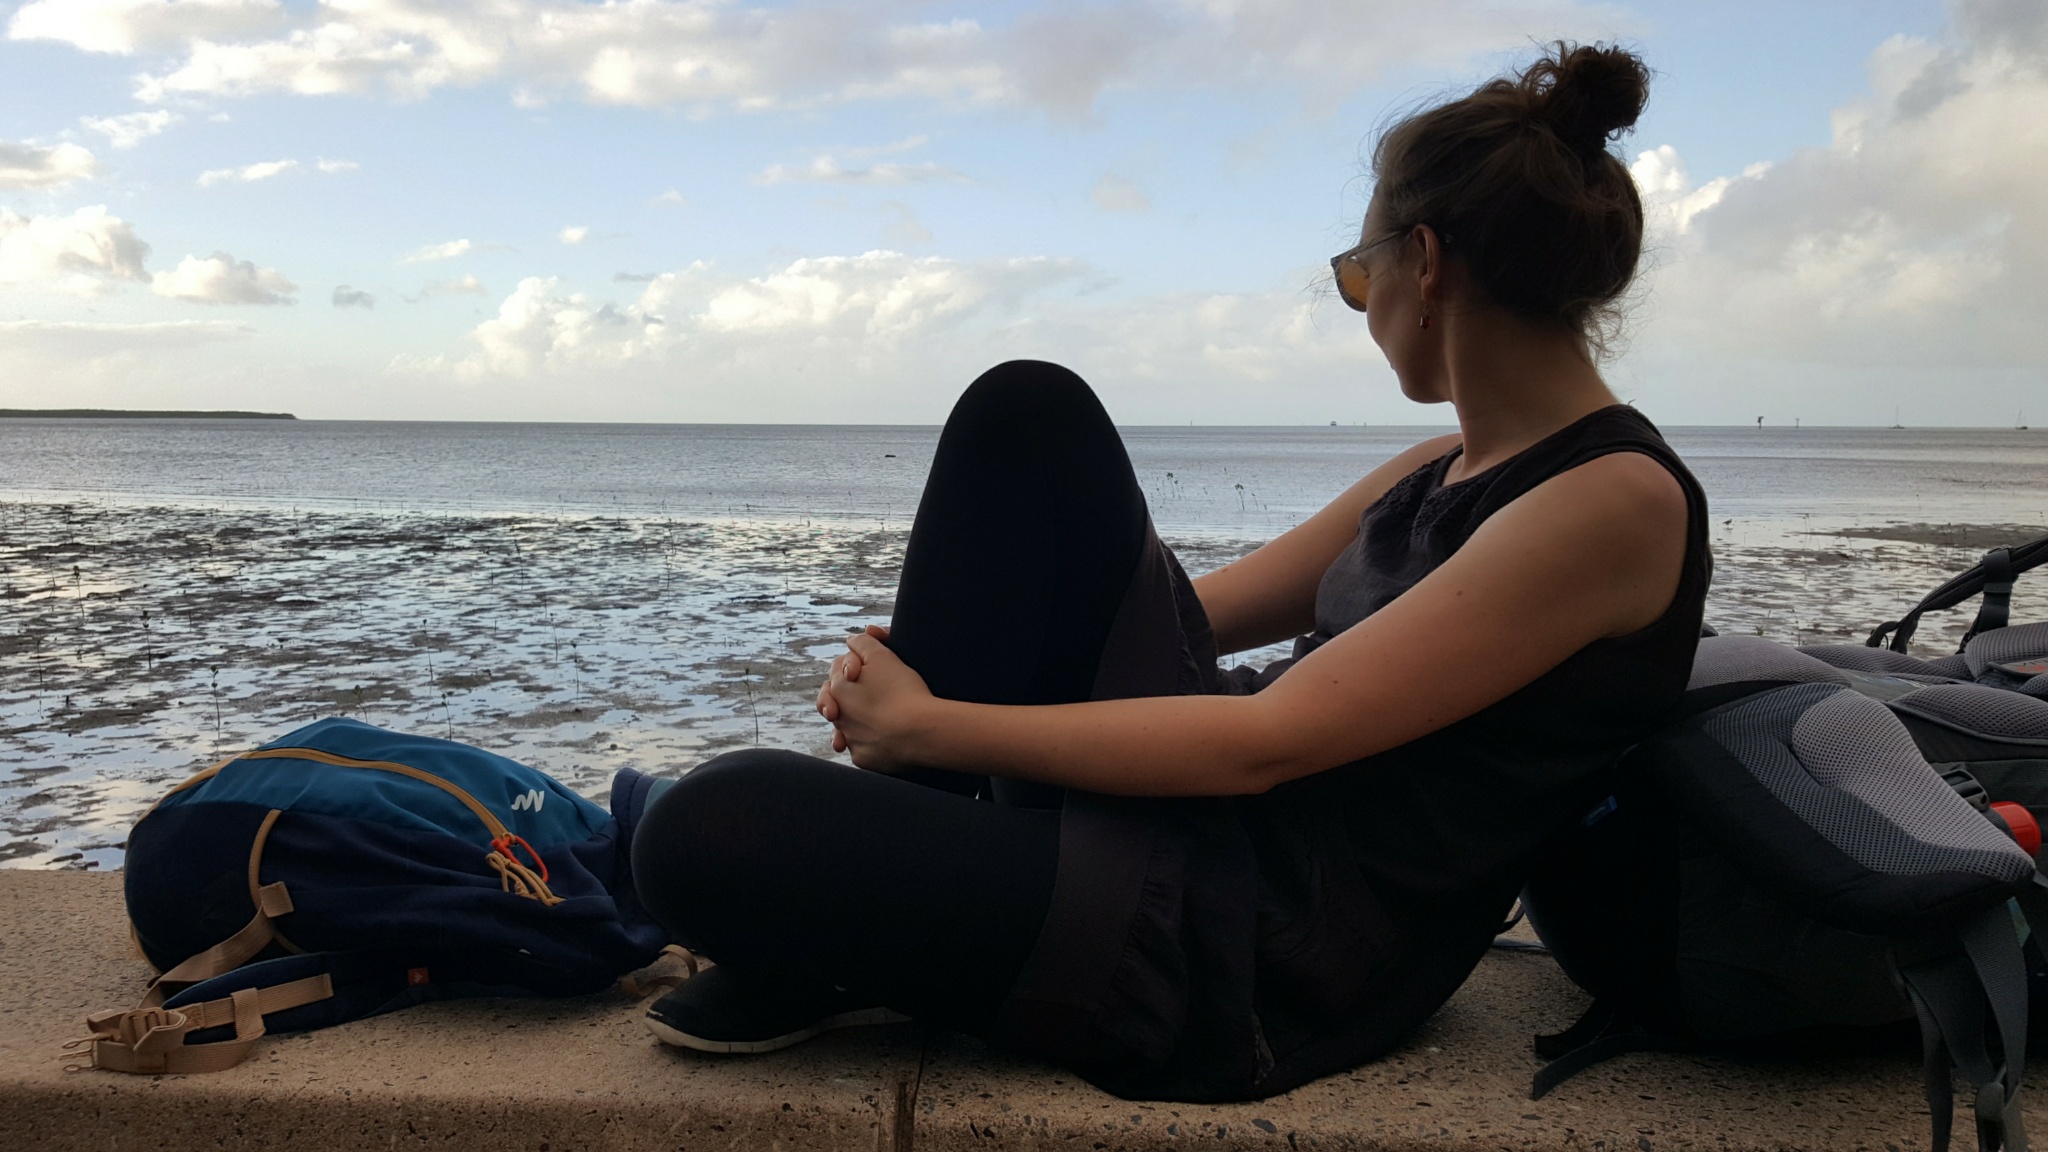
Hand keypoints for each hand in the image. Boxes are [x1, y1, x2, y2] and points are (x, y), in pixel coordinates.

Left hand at [815, 625, 936, 771]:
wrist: (920, 731)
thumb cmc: (903, 690)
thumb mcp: (883, 656)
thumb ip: (864, 643)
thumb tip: (852, 639)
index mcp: (836, 688)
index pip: (837, 671)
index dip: (852, 666)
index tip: (867, 669)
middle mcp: (837, 715)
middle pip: (836, 699)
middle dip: (846, 694)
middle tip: (866, 693)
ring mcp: (849, 739)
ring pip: (846, 726)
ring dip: (855, 720)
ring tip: (876, 716)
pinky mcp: (862, 759)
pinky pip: (861, 748)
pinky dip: (869, 741)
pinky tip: (885, 736)